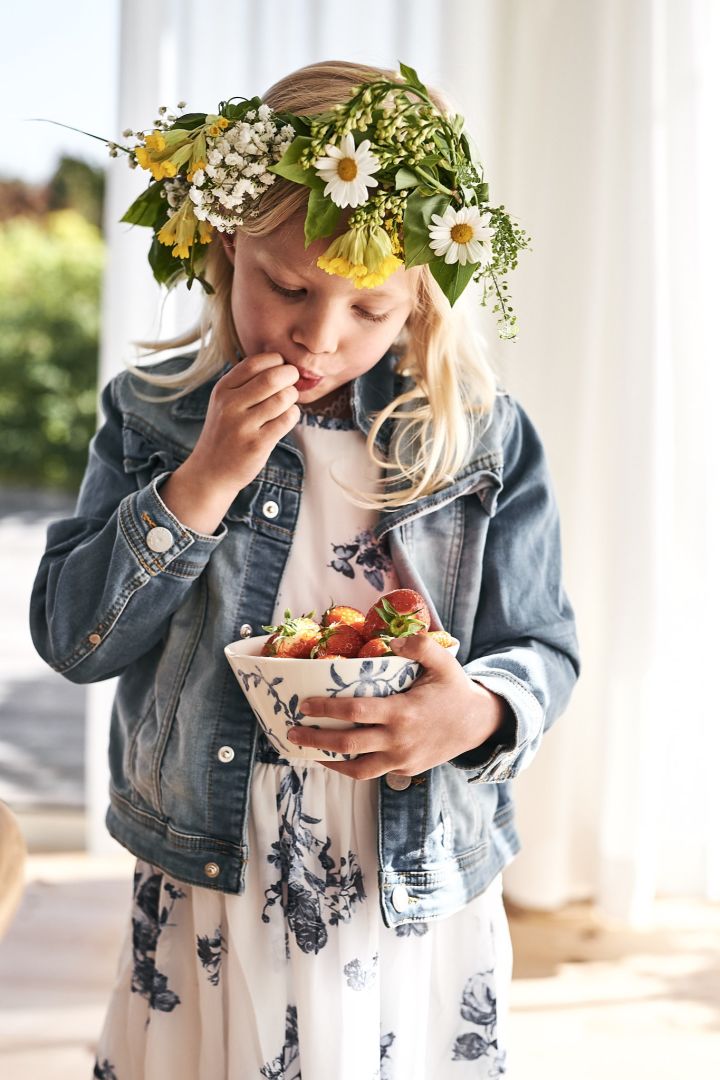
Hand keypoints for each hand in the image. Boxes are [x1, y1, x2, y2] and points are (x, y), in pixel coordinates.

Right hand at [160, 353, 299, 533]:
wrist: (210, 472)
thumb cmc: (225, 433)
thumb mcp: (225, 402)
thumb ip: (247, 382)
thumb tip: (283, 364)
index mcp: (223, 389)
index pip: (255, 362)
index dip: (276, 362)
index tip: (281, 369)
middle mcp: (230, 404)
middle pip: (273, 377)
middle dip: (290, 376)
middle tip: (292, 383)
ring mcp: (243, 425)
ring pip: (283, 398)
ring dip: (293, 398)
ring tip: (287, 404)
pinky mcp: (257, 444)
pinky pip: (287, 419)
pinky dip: (293, 415)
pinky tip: (285, 419)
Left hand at [287, 634, 510, 779]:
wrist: (479, 724)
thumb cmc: (455, 689)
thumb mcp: (443, 661)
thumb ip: (419, 646)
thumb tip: (391, 641)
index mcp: (403, 712)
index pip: (356, 712)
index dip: (327, 709)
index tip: (304, 703)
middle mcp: (399, 740)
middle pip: (349, 746)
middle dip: (316, 739)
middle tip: (292, 730)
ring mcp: (402, 760)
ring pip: (357, 770)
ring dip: (328, 761)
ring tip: (308, 750)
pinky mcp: (405, 770)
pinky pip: (372, 772)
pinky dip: (350, 767)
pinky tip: (336, 756)